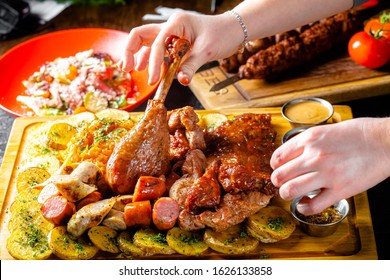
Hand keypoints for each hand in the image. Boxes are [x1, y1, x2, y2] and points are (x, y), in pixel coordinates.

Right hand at [117, 12, 242, 84]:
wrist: (233, 30)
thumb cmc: (222, 34)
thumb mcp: (207, 51)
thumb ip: (191, 66)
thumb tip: (180, 81)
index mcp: (177, 23)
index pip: (157, 42)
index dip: (153, 62)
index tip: (153, 80)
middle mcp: (170, 26)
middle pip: (141, 35)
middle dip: (130, 51)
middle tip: (126, 68)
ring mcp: (171, 33)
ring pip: (146, 41)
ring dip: (138, 55)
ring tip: (132, 70)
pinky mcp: (174, 41)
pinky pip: (156, 49)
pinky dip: (150, 59)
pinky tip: (147, 69)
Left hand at [270, 118, 389, 214]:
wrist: (385, 142)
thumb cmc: (359, 134)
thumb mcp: (326, 130)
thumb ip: (308, 143)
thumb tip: (292, 155)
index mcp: (310, 139)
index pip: (278, 157)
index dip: (275, 166)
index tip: (278, 169)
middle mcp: (314, 156)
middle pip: (279, 176)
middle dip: (277, 182)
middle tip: (282, 183)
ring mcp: (327, 174)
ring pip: (290, 191)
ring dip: (287, 195)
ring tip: (291, 193)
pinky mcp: (340, 190)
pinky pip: (312, 206)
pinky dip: (304, 208)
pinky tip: (304, 204)